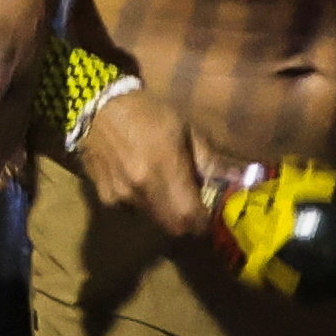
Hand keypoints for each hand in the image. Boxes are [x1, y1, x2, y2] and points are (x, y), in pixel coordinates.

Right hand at [71, 84, 212, 238]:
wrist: (99, 108)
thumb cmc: (148, 113)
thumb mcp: (185, 129)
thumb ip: (209, 159)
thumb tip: (235, 180)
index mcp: (165, 168)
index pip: (190, 216)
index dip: (203, 222)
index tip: (209, 214)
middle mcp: (142, 189)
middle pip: (173, 227)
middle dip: (187, 223)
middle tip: (192, 208)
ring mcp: (121, 196)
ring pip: (154, 221)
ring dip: (165, 213)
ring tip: (165, 190)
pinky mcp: (106, 198)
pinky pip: (133, 211)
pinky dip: (143, 205)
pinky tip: (140, 183)